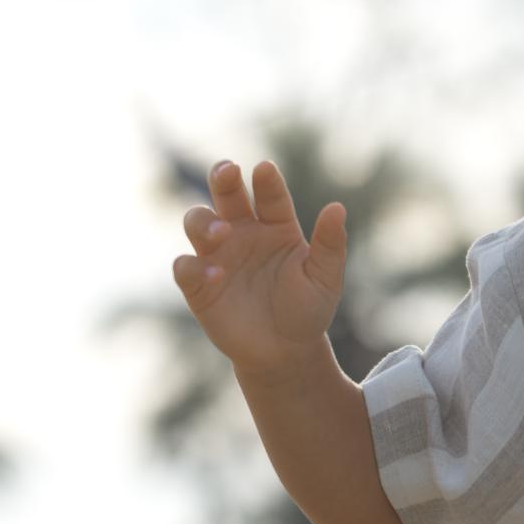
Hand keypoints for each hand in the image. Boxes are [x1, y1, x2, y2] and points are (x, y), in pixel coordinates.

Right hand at [171, 158, 346, 371]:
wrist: (286, 353)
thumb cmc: (307, 310)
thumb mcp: (324, 279)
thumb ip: (330, 245)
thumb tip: (337, 207)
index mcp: (275, 225)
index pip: (269, 195)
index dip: (267, 181)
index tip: (265, 169)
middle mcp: (242, 232)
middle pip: (226, 194)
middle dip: (222, 178)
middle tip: (227, 171)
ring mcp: (217, 255)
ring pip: (196, 222)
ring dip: (204, 222)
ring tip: (222, 233)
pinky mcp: (198, 285)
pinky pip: (185, 267)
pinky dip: (194, 266)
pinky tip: (215, 274)